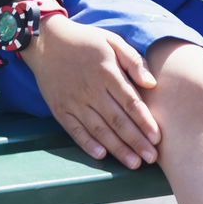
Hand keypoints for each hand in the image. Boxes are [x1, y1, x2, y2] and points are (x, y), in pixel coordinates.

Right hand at [21, 16, 160, 168]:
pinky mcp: (60, 109)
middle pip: (118, 120)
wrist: (45, 40)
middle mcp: (91, 89)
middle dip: (136, 141)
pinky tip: (101, 156)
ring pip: (99, 130)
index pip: (130, 102)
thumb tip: (152, 83)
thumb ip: (133, 60)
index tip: (157, 138)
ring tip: (134, 163)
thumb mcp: (111, 40)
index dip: (145, 122)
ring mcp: (74, 101)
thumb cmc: (84, 40)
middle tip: (152, 159)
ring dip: (117, 149)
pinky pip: (75, 131)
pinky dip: (88, 144)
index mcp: (107, 71)